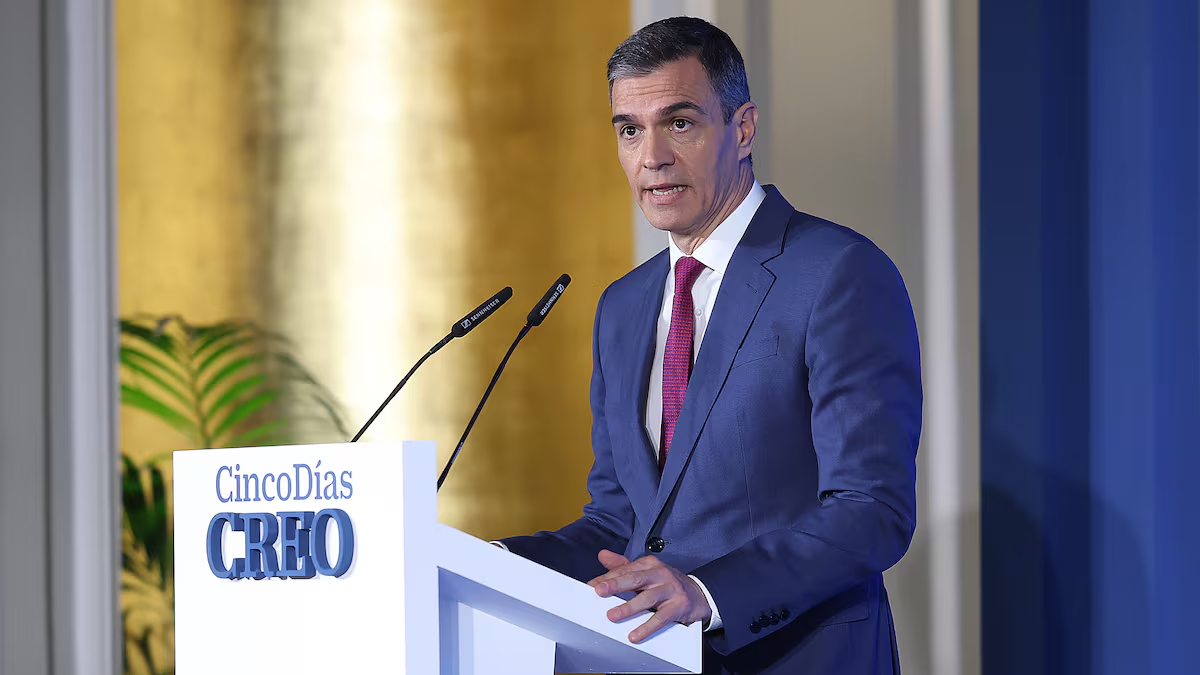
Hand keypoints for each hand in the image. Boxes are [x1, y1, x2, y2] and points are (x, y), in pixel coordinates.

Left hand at [587, 549, 711, 642]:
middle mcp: (660, 574)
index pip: (625, 570)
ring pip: (647, 598)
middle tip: (599, 591)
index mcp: (649, 564)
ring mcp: (670, 590)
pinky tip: (635, 634)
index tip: (592, 586)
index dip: (608, 578)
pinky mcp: (678, 606)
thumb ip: (623, 565)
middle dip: (616, 584)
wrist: (698, 594)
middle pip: (635, 579)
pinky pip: (661, 617)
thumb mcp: (646, 571)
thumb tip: (602, 555)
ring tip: (612, 616)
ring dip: (628, 607)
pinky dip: (647, 627)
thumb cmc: (666, 583)